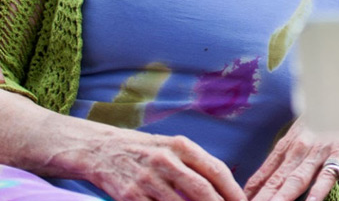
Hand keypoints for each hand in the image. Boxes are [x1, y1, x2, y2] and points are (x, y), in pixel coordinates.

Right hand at [81, 130, 243, 200]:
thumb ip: (196, 165)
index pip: (216, 169)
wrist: (102, 150)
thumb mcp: (173, 148)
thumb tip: (222, 189)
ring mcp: (147, 180)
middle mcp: (166, 160)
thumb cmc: (146, 151)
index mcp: (182, 146)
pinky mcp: (129, 196)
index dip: (232, 190)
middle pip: (202, 189)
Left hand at [245, 119, 338, 200]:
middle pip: (277, 180)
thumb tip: (254, 184)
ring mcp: (320, 151)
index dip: (252, 190)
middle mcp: (300, 147)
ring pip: (297, 179)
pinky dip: (318, 190)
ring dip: (282, 197)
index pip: (266, 172)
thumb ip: (281, 157)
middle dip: (263, 198)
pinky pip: (328, 174)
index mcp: (289, 143)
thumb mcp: (300, 130)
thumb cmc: (326, 115)